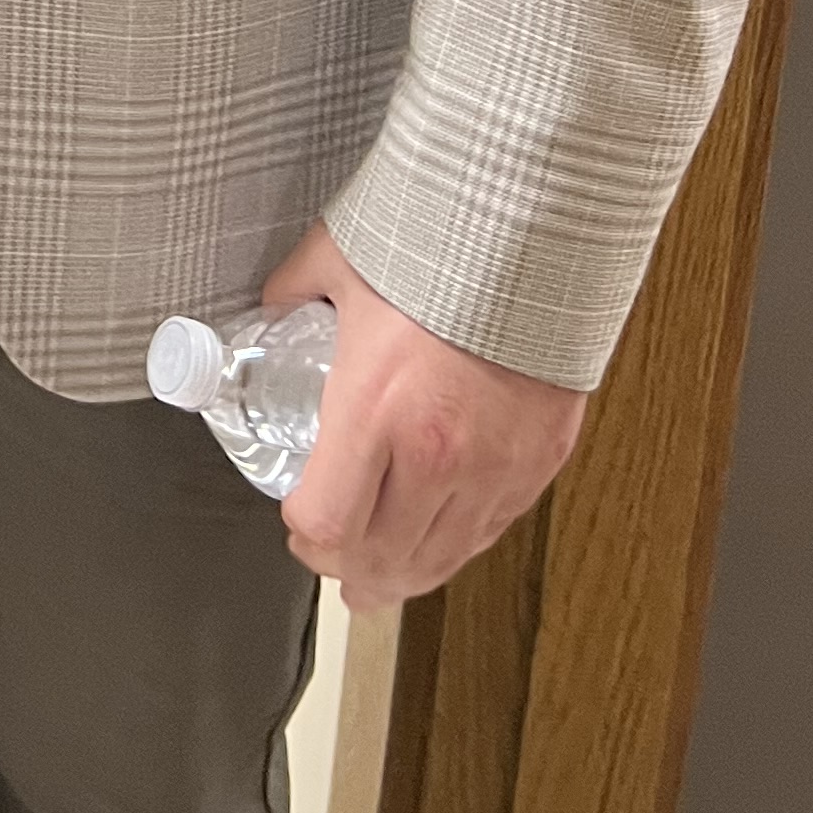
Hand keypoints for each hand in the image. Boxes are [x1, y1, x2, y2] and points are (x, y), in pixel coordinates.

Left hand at [262, 221, 586, 608]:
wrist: (536, 233)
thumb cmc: (438, 243)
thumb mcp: (335, 263)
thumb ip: (293, 294)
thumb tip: (273, 309)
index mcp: (376, 410)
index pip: (328, 521)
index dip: (304, 535)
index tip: (296, 523)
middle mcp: (437, 454)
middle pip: (383, 557)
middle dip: (348, 569)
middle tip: (333, 565)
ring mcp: (495, 465)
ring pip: (442, 557)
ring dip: (405, 574)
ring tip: (382, 579)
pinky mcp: (540, 460)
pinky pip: (492, 529)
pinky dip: (460, 543)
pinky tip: (442, 539)